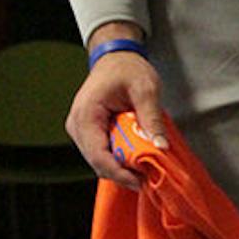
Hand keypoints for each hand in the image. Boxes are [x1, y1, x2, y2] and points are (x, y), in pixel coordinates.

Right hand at [66, 22, 165, 188]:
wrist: (115, 57)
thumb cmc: (128, 69)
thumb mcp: (146, 89)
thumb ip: (151, 118)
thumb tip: (161, 147)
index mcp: (87, 114)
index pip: (98, 155)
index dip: (119, 173)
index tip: (140, 181)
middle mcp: (77, 125)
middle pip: (97, 162)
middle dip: (122, 172)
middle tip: (148, 176)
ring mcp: (79, 130)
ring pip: (98, 160)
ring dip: (120, 166)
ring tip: (144, 168)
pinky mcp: (87, 132)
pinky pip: (100, 152)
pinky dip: (117, 158)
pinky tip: (134, 157)